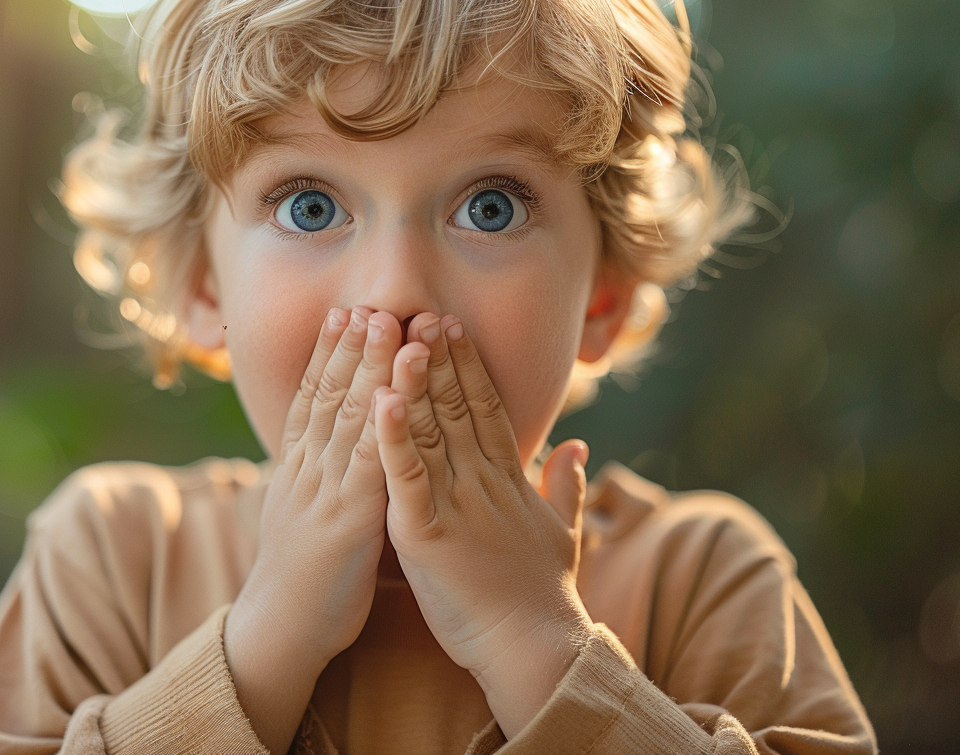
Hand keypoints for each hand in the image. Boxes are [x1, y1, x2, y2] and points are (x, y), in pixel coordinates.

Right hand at [225, 305, 400, 752]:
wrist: (280, 626)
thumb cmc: (302, 574)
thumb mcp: (301, 510)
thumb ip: (317, 473)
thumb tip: (327, 444)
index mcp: (299, 467)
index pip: (313, 397)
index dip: (330, 354)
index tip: (345, 313)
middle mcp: (308, 469)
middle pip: (329, 395)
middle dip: (351, 346)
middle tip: (369, 302)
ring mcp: (325, 491)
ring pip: (347, 418)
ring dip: (367, 367)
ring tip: (385, 325)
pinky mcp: (347, 519)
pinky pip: (368, 464)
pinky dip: (381, 426)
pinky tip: (393, 395)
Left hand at [372, 313, 592, 735]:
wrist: (535, 649)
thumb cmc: (544, 597)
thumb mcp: (563, 532)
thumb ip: (567, 486)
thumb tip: (578, 446)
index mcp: (508, 479)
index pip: (487, 407)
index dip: (469, 365)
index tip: (453, 325)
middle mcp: (482, 481)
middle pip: (459, 405)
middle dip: (439, 357)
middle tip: (422, 310)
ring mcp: (454, 504)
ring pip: (431, 429)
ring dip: (414, 380)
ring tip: (398, 334)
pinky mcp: (426, 533)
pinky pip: (405, 477)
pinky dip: (392, 438)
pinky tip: (381, 401)